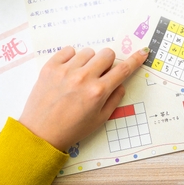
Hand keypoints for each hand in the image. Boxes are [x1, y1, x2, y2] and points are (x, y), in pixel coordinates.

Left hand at [19, 46, 148, 150]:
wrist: (41, 134)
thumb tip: (120, 83)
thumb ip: (114, 99)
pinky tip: (68, 71)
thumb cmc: (72, 129)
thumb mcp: (100, 119)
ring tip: (79, 76)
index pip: (123, 69)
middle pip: (107, 53)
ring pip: (88, 51)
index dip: (135, 59)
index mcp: (98, 91)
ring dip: (88, 61)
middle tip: (100, 74)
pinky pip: (68, 50)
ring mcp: (66, 70)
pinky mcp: (50, 67)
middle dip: (108, 62)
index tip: (142, 52)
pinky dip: (71, 58)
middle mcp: (84, 78)